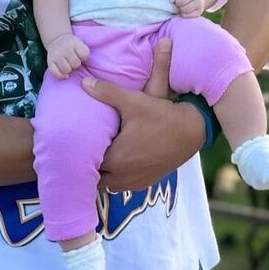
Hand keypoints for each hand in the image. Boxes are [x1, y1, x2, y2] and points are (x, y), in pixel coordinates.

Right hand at [46, 33, 89, 78]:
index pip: (84, 54)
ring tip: (69, 65)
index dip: (84, 57)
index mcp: (75, 43)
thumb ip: (84, 53)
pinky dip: (61, 75)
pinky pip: (56, 73)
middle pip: (75, 63)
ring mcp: (56, 55)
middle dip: (76, 64)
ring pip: (66, 69)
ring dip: (69, 69)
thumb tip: (82, 65)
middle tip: (74, 61)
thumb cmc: (73, 46)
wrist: (57, 40)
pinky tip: (65, 74)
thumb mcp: (80, 44)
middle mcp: (65, 48)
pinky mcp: (50, 61)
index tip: (81, 56)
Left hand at [83, 40, 204, 190]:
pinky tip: (119, 163)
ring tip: (100, 157)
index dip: (80, 154)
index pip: (86, 163)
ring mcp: (136, 182)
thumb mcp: (134, 101)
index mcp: (116, 158)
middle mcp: (124, 176)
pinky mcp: (147, 183)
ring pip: (109, 185)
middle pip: (95, 178)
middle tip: (85, 150)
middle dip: (89, 166)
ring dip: (104, 173)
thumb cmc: (161, 115)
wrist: (192, 130)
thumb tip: (84, 84)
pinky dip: (118, 177)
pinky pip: (124, 186)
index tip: (76, 145)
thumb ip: (106, 92)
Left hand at [170, 0, 204, 16]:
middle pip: (180, 2)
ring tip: (182, 6)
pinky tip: (185, 10)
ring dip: (180, 9)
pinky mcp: (200, 10)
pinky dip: (184, 14)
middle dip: (177, 2)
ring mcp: (199, 2)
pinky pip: (187, 15)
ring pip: (184, 10)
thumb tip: (171, 0)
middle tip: (178, 1)